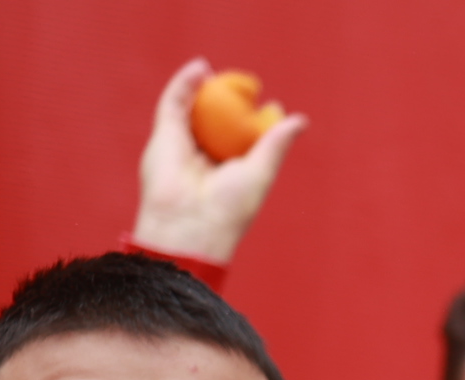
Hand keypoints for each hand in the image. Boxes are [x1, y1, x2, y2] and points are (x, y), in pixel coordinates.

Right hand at [130, 58, 308, 265]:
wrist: (189, 225)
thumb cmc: (230, 206)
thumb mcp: (260, 172)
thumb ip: (276, 143)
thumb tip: (301, 119)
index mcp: (229, 170)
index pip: (241, 138)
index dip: (254, 119)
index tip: (271, 105)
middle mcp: (204, 157)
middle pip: (215, 121)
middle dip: (226, 100)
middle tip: (245, 84)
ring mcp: (182, 146)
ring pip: (191, 109)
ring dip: (201, 86)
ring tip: (213, 70)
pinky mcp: (163, 137)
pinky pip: (173, 103)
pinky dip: (184, 83)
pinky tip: (200, 68)